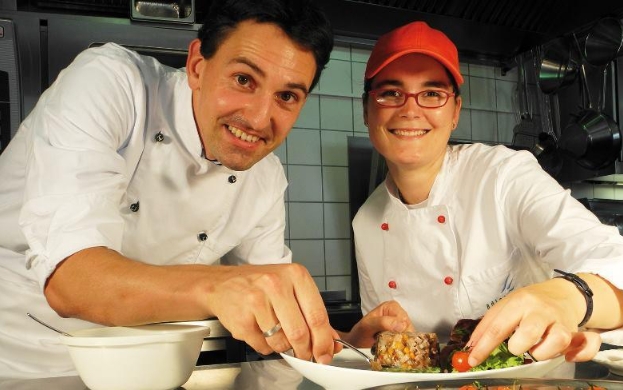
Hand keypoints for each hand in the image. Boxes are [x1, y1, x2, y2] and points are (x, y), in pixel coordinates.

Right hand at [205, 263, 336, 363]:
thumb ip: (312, 313)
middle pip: (300, 332)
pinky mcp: (242, 318)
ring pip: (281, 342)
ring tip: (277, 336)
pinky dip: (266, 346)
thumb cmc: (258, 285)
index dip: (324, 341)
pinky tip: (261, 332)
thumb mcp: (290, 288)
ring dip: (283, 348)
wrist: (221, 284)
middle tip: (305, 355)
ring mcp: (257, 301)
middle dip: (305, 351)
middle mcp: (276, 284)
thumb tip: (331, 341)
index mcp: (295, 275)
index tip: (326, 353)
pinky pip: (263, 346)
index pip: (317, 315)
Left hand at [341, 300, 414, 346]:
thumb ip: (383, 322)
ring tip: (390, 347)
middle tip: (390, 345)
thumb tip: (401, 325)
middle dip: (402, 338)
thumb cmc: (360, 332)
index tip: (392, 339)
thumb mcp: (368, 325)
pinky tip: (392, 348)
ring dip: (401, 344)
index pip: (404, 320)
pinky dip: (401, 347)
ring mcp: (400, 324)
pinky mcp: (400, 334)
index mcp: (392, 306)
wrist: (356, 341)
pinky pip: (406, 341)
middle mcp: (398, 314)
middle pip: (409, 328)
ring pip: (409, 336)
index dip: (401, 332)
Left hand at [466, 279, 601, 366]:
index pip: (498, 327)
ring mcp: (561, 321)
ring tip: (538, 348)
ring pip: (557, 342)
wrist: (563, 293)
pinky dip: (577, 355)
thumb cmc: (530, 303)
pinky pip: (585, 346)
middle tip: (518, 345)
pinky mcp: (577, 331)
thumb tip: (471, 346)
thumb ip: (488, 325)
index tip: (473, 360)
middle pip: (528, 334)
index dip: (484, 347)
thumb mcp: (506, 306)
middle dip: (518, 347)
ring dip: (544, 353)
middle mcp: (541, 310)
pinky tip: (567, 356)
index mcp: (519, 302)